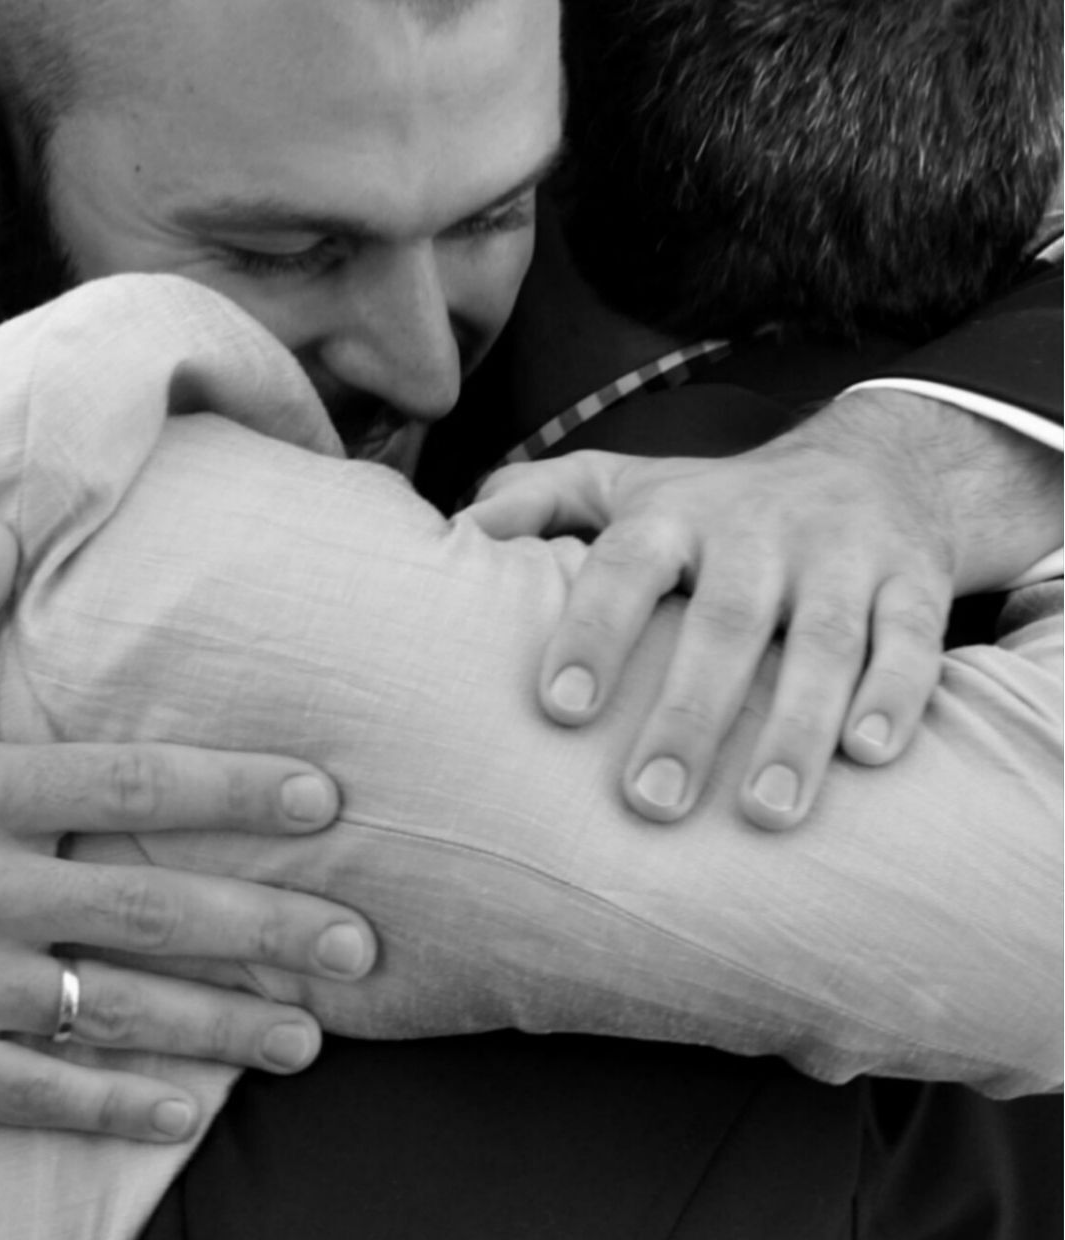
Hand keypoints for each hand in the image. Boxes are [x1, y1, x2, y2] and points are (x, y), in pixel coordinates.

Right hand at [0, 522, 375, 1142]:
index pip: (129, 787)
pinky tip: (183, 1107)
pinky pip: (30, 1092)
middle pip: (152, 913)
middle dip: (270, 930)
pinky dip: (110, 1103)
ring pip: (111, 1013)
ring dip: (220, 1027)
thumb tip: (7, 528)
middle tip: (362, 949)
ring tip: (307, 1040)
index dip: (236, 793)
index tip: (325, 802)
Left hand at [466, 423, 956, 828]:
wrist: (874, 464)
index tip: (558, 709)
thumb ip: (535, 501)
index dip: (593, 631)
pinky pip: (911, 639)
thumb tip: (450, 534)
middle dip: (689, 714)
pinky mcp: (915, 581)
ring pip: (822, 641)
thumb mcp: (622, 485)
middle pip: (724, 620)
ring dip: (795, 728)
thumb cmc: (713, 504)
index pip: (624, 567)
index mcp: (672, 516)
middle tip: (649, 804)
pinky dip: (895, 695)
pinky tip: (869, 757)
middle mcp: (757, 530)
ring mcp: (841, 555)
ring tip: (765, 814)